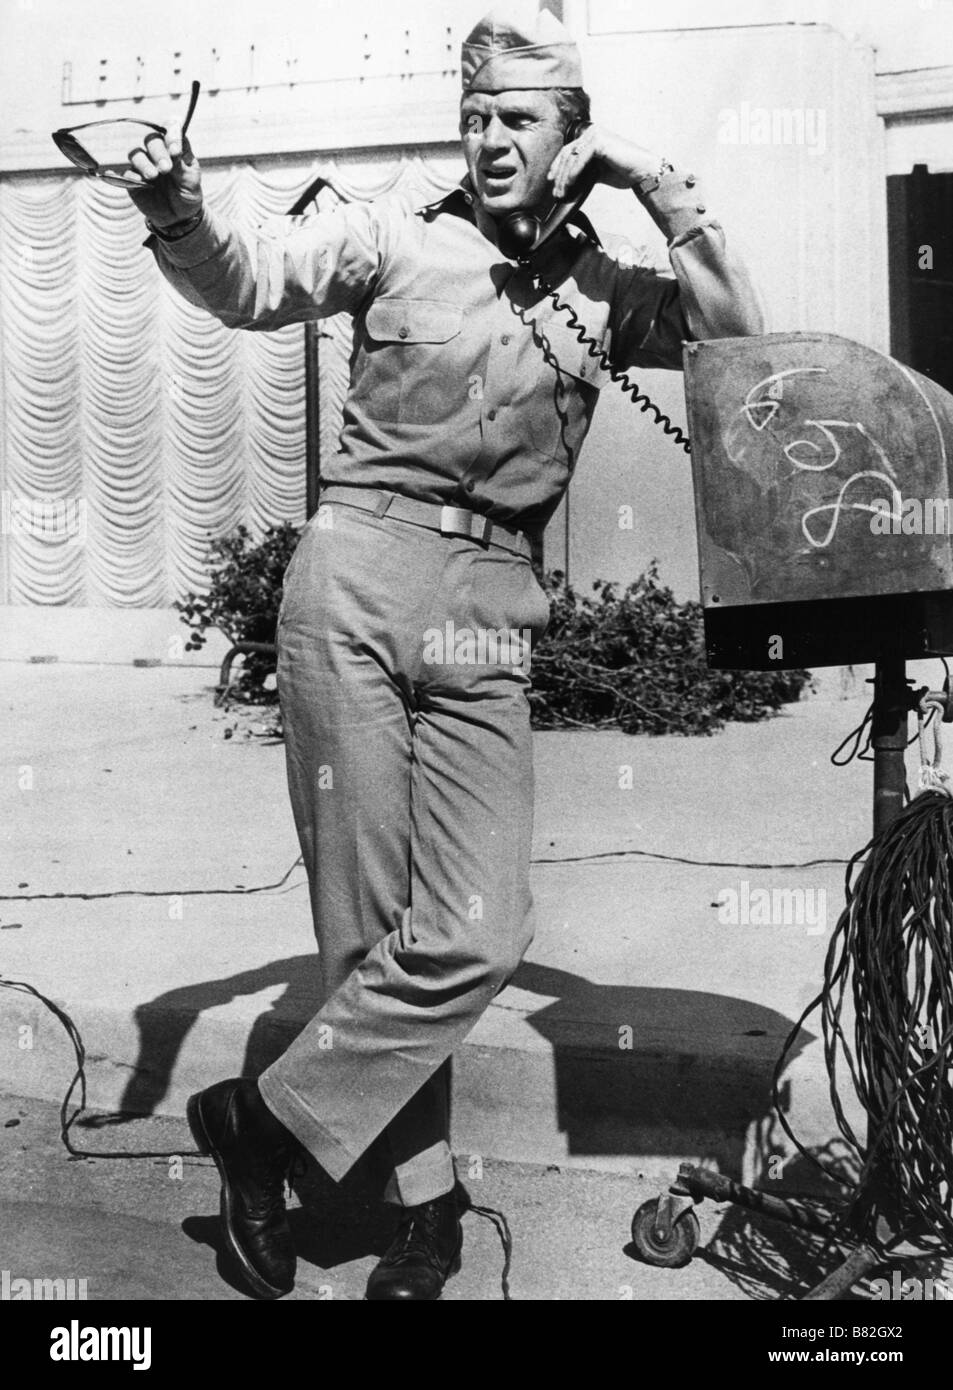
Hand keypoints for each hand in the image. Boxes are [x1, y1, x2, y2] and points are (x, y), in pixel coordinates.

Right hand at [124, 118, 202, 228]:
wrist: (180, 216)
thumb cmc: (188, 193)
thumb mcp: (190, 180)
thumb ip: (181, 165)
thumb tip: (173, 150)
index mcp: (174, 146)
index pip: (170, 128)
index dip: (171, 133)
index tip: (175, 150)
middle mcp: (157, 151)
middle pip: (151, 140)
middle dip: (158, 152)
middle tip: (166, 168)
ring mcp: (144, 164)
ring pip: (136, 154)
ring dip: (144, 164)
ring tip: (153, 176)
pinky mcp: (133, 179)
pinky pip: (127, 174)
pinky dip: (132, 177)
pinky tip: (140, 182)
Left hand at [548, 124, 664, 199]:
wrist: (642, 173)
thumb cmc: (624, 172)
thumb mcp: (598, 171)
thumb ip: (584, 171)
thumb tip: (567, 182)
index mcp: (592, 137)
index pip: (569, 150)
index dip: (557, 166)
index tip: (551, 180)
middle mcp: (592, 132)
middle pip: (567, 154)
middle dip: (559, 175)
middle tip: (555, 192)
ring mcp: (595, 135)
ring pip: (572, 158)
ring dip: (564, 178)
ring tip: (562, 192)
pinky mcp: (599, 141)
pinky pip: (580, 160)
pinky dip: (573, 174)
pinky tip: (570, 185)